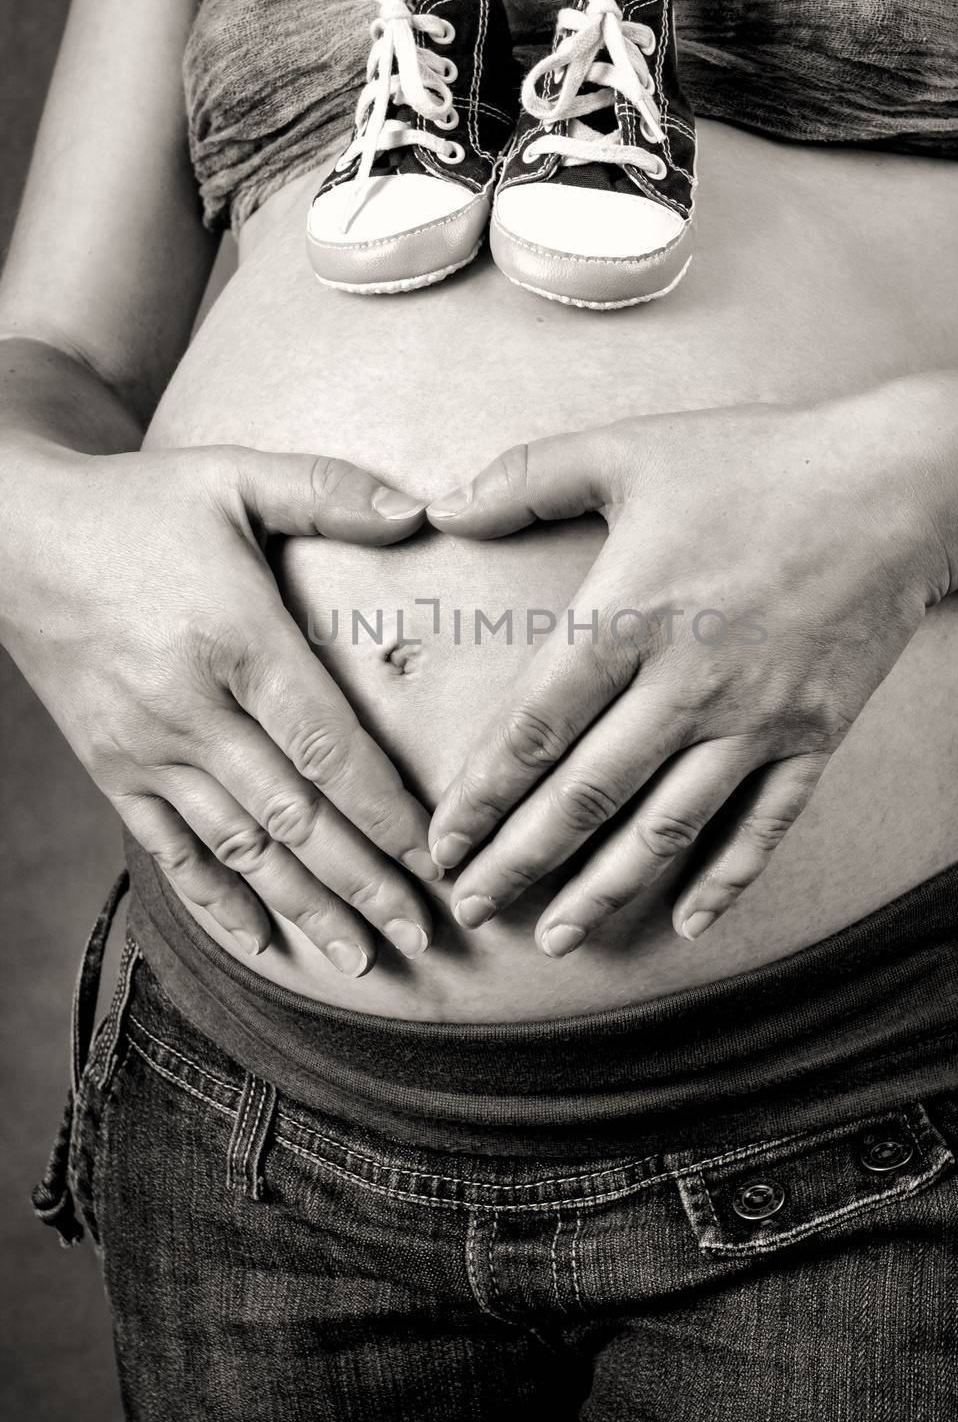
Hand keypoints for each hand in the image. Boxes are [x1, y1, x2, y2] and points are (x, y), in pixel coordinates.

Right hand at [0, 441, 438, 971]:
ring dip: (305, 908)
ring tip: (363, 960)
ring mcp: (146, 748)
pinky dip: (217, 898)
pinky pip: (170, 848)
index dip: (385, 812)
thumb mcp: (233, 474)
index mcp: (235, 638)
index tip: (438, 859)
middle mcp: (189, 708)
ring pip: (240, 847)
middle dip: (363, 883)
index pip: (327, 745)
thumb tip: (424, 511)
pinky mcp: (112, 768)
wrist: (11, 536)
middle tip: (424, 935)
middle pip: (294, 815)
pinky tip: (261, 940)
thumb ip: (329, 490)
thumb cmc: (141, 504)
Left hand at [424, 398, 951, 953]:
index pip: (534, 729)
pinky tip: (685, 921)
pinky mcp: (813, 735)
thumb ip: (526, 477)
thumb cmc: (756, 460)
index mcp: (629, 616)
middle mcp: (687, 682)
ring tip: (555, 937)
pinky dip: (724, 880)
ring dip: (603, 889)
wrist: (899, 484)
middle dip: (520, 861)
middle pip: (586, 796)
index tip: (442, 841)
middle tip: (471, 906)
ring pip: (665, 828)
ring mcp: (756, 718)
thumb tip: (441, 506)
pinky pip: (763, 825)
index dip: (481, 795)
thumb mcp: (629, 448)